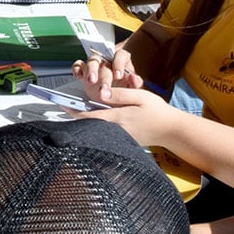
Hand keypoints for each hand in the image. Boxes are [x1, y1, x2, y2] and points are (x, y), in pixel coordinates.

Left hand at [65, 85, 179, 146]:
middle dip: (77, 116)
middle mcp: (116, 131)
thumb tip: (101, 93)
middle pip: (90, 124)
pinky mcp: (124, 140)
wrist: (171, 130)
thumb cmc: (157, 111)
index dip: (74, 111)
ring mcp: (120, 137)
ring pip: (97, 129)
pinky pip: (105, 132)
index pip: (90, 116)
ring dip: (86, 120)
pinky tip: (94, 118)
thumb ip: (120, 95)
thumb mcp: (140, 97)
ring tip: (75, 110)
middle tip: (65, 106)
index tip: (62, 105)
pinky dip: (97, 124)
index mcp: (119, 118)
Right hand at [72, 47, 141, 101]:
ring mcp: (95, 64)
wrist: (114, 97)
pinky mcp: (84, 70)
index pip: (120, 55)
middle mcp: (107, 60)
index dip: (119, 64)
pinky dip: (77, 69)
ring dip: (91, 71)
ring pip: (91, 61)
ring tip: (91, 81)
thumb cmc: (125, 89)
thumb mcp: (133, 88)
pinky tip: (79, 76)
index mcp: (121, 60)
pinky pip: (78, 65)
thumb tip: (134, 78)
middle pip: (105, 62)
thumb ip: (135, 83)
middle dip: (104, 77)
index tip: (118, 76)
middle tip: (104, 89)